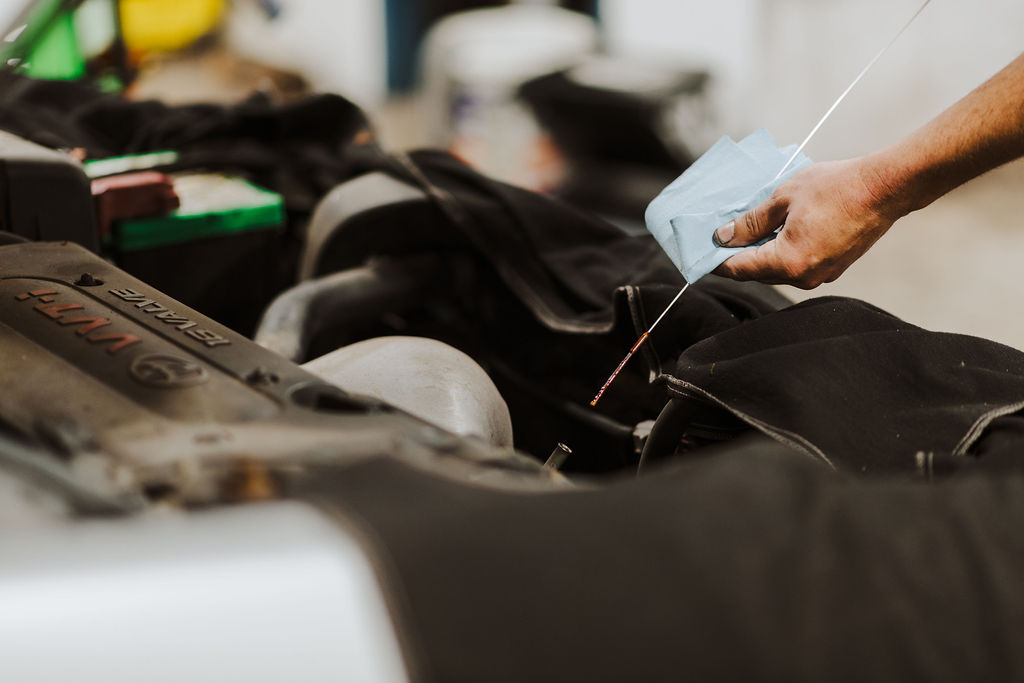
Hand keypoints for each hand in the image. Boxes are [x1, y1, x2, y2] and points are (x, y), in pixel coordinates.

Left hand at [712, 157, 901, 288]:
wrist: (885, 188)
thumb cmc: (836, 188)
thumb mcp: (783, 197)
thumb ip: (751, 222)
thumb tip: (724, 236)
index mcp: (788, 262)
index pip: (739, 269)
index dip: (716, 260)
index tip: (700, 252)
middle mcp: (804, 276)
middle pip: (757, 273)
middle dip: (737, 257)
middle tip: (720, 238)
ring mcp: (821, 275)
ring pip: (778, 270)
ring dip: (760, 254)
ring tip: (746, 231)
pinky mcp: (834, 267)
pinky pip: (797, 265)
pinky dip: (782, 252)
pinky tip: (775, 232)